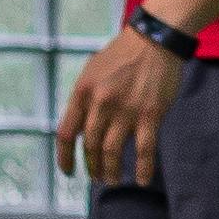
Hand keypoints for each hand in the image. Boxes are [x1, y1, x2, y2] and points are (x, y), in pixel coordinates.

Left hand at [58, 26, 185, 188]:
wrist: (154, 39)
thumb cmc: (122, 54)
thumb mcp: (92, 71)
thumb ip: (84, 98)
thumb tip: (78, 127)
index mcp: (83, 92)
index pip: (66, 133)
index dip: (64, 157)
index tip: (68, 172)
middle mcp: (100, 103)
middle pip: (89, 146)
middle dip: (92, 167)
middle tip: (97, 177)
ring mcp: (125, 110)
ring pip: (112, 152)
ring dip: (111, 171)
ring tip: (112, 180)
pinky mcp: (150, 114)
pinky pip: (144, 149)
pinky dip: (143, 168)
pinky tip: (143, 180)